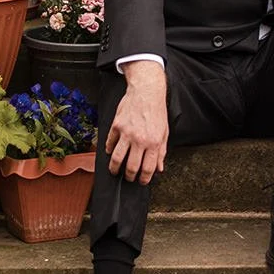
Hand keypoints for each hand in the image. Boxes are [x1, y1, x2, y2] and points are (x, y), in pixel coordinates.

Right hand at [107, 61, 168, 184]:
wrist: (147, 92)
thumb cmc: (157, 111)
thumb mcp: (165, 132)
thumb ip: (162, 152)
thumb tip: (159, 168)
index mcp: (154, 143)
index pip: (148, 169)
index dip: (144, 179)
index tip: (141, 181)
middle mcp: (140, 140)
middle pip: (130, 167)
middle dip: (129, 176)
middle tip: (128, 177)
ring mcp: (126, 133)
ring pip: (116, 159)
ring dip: (114, 168)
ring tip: (115, 170)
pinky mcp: (116, 126)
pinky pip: (109, 143)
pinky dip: (108, 150)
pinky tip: (110, 152)